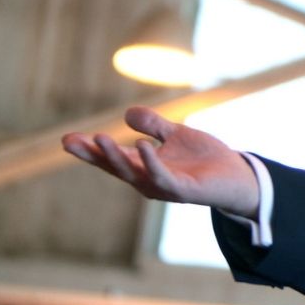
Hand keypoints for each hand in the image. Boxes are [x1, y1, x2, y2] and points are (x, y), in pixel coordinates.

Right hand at [61, 107, 259, 217]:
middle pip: (115, 167)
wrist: (237, 176)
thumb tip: (127, 114)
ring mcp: (164, 186)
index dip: (90, 150)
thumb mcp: (176, 135)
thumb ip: (154, 125)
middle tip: (70, 141)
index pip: (112, 158)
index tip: (67, 139)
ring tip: (99, 138)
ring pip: (133, 173)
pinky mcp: (182, 190)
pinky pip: (162, 176)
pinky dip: (151, 162)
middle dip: (93, 154)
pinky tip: (141, 145)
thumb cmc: (205, 158)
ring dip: (114, 157)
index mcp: (144, 166)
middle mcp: (148, 179)